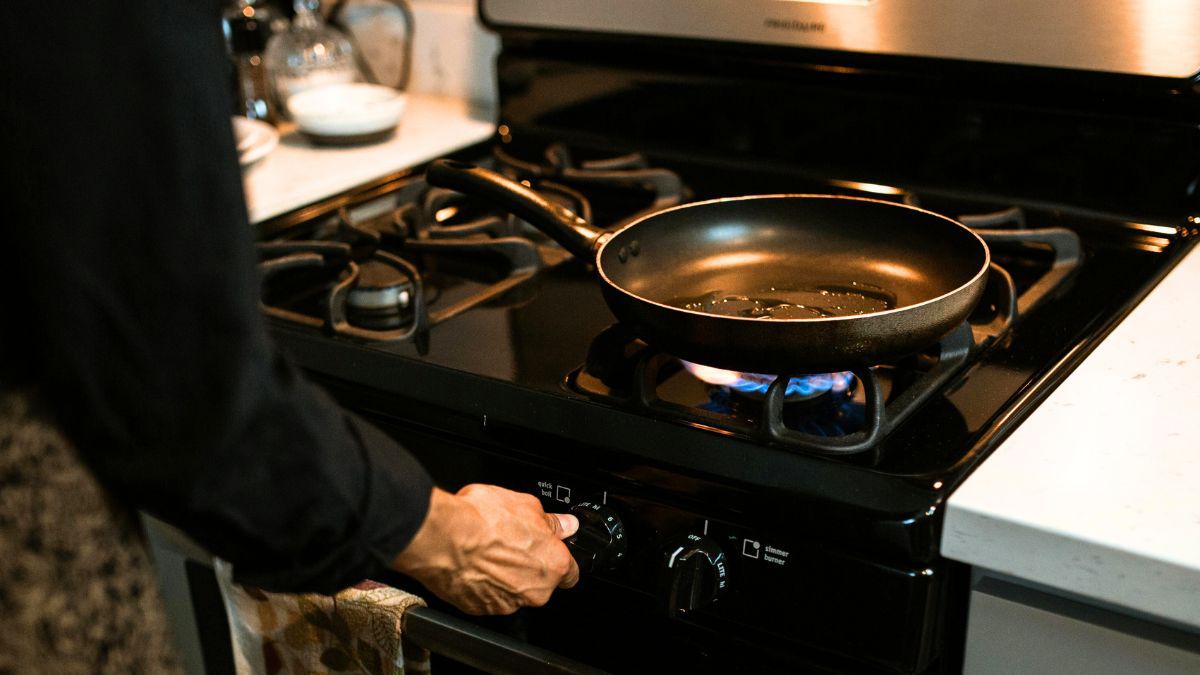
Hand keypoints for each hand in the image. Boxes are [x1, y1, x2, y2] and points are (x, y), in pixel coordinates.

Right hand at [392, 484, 579, 614]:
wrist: (443, 538)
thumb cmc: (483, 521)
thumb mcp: (526, 505)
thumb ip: (550, 520)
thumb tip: (564, 524)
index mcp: (553, 564)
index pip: (570, 572)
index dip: (559, 557)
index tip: (549, 548)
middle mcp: (534, 591)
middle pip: (539, 582)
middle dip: (528, 564)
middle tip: (510, 541)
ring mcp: (506, 603)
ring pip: (512, 590)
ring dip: (503, 574)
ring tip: (486, 548)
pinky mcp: (479, 609)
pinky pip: (487, 596)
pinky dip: (482, 583)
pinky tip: (472, 561)